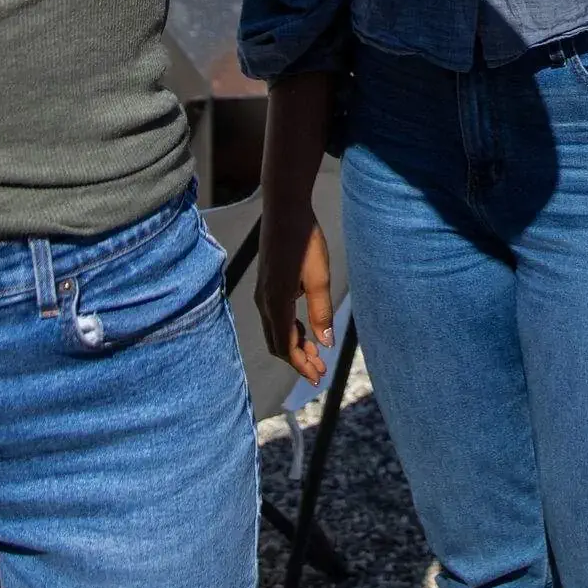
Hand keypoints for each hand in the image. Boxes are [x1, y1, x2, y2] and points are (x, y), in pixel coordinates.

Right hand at [255, 212, 335, 384]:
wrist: (285, 211)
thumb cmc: (305, 242)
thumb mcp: (319, 278)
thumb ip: (321, 312)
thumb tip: (324, 343)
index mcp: (276, 303)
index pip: (285, 346)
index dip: (301, 365)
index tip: (318, 377)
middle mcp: (264, 302)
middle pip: (277, 343)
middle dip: (297, 360)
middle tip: (319, 370)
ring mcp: (263, 294)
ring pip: (275, 331)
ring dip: (293, 345)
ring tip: (315, 353)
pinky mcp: (267, 286)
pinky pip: (275, 317)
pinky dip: (288, 330)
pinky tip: (304, 329)